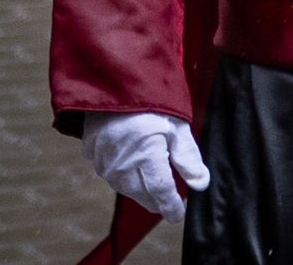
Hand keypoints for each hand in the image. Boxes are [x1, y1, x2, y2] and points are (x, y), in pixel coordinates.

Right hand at [81, 112, 210, 221]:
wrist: (113, 78)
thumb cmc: (150, 99)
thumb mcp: (176, 125)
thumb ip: (188, 157)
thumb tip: (201, 184)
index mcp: (147, 154)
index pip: (161, 193)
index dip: (171, 207)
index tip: (178, 213)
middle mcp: (123, 163)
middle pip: (142, 195)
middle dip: (157, 199)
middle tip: (170, 198)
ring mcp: (104, 160)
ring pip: (125, 188)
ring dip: (140, 189)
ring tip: (153, 183)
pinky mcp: (91, 154)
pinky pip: (110, 175)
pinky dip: (124, 176)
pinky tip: (133, 167)